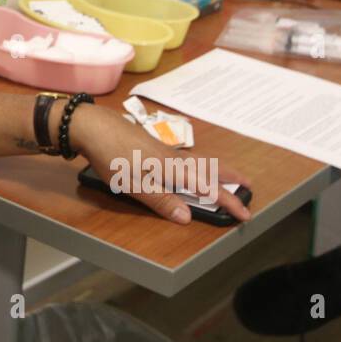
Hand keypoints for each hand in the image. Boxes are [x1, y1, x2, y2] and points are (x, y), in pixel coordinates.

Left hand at [69, 102, 251, 224]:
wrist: (91, 125)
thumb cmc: (110, 155)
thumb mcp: (132, 184)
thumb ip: (159, 200)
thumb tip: (187, 216)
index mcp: (170, 168)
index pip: (206, 188)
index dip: (227, 201)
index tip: (245, 213)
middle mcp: (172, 157)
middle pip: (208, 167)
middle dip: (230, 177)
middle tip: (249, 185)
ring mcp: (163, 150)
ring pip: (197, 161)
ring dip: (215, 169)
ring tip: (227, 176)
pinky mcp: (153, 146)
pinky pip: (185, 157)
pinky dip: (198, 164)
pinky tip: (191, 167)